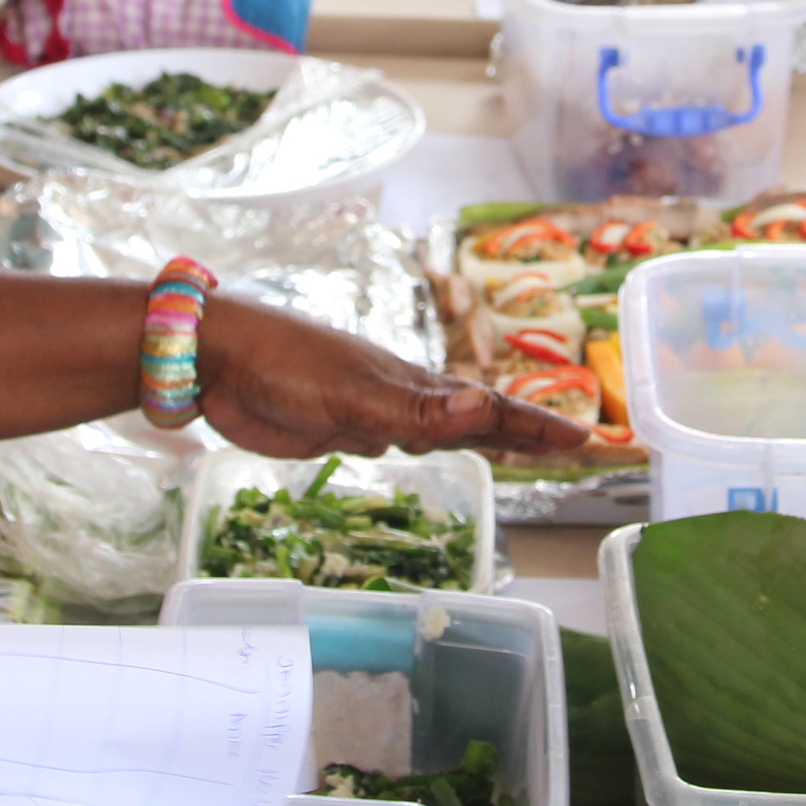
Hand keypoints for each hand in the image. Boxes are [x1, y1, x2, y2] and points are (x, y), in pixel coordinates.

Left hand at [195, 295, 595, 463]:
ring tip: (528, 445)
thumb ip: (415, 409)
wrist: (216, 359)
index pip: (492, 411)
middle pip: (480, 419)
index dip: (538, 428)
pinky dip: (437, 441)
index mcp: (415, 386)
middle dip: (529, 432)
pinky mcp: (344, 425)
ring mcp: (376, 409)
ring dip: (489, 436)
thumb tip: (483, 410)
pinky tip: (436, 443)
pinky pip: (407, 435)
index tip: (589, 440)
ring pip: (447, 427)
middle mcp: (405, 395)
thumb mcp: (352, 394)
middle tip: (579, 446)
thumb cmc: (283, 366)